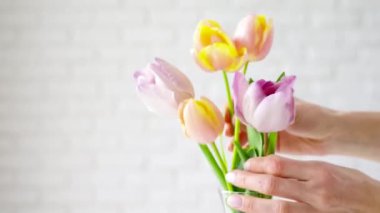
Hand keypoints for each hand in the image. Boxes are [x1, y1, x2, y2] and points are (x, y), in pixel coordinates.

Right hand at [224, 99, 338, 153]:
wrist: (330, 134)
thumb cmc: (310, 116)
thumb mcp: (283, 113)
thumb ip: (261, 115)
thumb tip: (238, 115)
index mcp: (267, 98)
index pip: (242, 99)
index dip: (231, 108)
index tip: (227, 118)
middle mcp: (263, 112)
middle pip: (240, 116)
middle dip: (231, 125)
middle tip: (227, 134)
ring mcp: (267, 128)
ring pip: (245, 132)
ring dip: (236, 138)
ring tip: (232, 147)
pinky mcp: (271, 142)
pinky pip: (254, 145)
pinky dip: (245, 148)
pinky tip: (240, 153)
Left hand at [225, 155, 379, 212]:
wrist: (377, 207)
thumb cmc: (354, 185)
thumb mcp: (329, 168)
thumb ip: (300, 169)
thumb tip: (270, 167)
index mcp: (319, 172)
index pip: (280, 165)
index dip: (257, 164)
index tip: (245, 164)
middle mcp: (317, 193)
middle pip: (273, 185)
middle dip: (248, 181)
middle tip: (231, 177)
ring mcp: (316, 212)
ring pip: (277, 209)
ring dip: (251, 205)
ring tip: (233, 200)